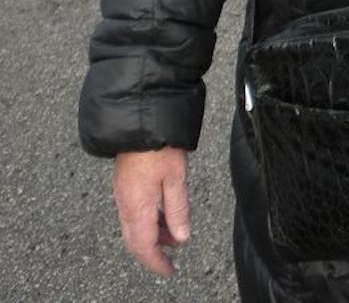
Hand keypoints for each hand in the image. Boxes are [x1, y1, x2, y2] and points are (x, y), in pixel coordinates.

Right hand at [112, 147, 189, 277]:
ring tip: (172, 233)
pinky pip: (132, 212)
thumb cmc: (158, 146)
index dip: (156, 263)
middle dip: (152, 252)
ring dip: (152, 235)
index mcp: (137, 207)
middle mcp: (125, 204)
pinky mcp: (124, 183)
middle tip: (170, 258)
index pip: (144, 246)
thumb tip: (182, 237)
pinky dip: (147, 220)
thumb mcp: (176, 178)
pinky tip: (161, 213)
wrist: (139, 121)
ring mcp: (122, 194)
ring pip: (133, 226)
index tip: (168, 271)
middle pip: (135, 240)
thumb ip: (178, 210)